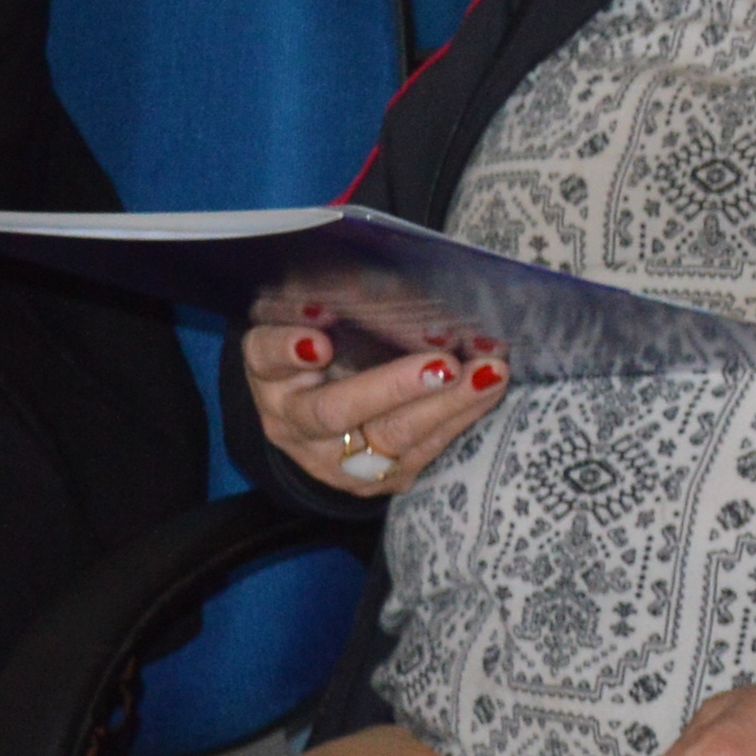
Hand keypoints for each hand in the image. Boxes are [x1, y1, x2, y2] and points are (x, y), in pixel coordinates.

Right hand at [239, 308, 505, 503]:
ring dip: (448, 404)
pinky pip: (421, 451)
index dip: (289, 350)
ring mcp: (332, 458)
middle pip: (334, 409)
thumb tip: (380, 276)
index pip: (267, 358)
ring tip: (488, 374)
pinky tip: (489, 389)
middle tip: (443, 365)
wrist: (312, 428)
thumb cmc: (319, 356)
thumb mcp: (307, 327)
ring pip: (390, 436)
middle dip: (393, 387)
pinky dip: (460, 417)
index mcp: (269, 375)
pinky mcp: (373, 479)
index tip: (318, 342)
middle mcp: (293, 420)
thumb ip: (331, 304)